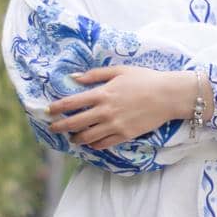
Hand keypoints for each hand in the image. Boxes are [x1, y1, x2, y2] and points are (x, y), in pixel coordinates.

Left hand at [46, 66, 182, 150]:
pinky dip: (93, 145)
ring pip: (87, 137)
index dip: (57, 108)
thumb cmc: (145, 79)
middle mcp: (105, 111)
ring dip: (75, 138)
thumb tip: (74, 77)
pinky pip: (103, 144)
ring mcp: (114, 125)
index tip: (48, 111)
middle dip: (60, 127)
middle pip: (74, 123)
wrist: (168, 95)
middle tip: (53, 128)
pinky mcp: (124, 135)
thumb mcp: (119, 71)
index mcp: (102, 94)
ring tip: (72, 138)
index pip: (71, 103)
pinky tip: (90, 143)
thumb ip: (95, 74)